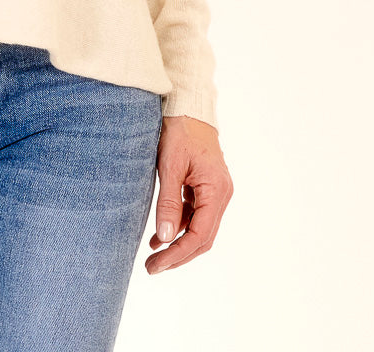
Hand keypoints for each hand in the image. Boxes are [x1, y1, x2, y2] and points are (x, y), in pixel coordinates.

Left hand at [145, 114, 232, 273]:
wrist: (187, 105)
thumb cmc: (179, 131)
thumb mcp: (170, 165)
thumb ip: (168, 202)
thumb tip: (164, 238)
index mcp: (216, 190)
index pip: (200, 235)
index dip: (178, 254)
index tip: (156, 266)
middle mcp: (221, 194)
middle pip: (202, 237)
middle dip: (178, 254)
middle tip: (152, 268)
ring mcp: (215, 191)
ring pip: (199, 227)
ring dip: (177, 242)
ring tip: (152, 256)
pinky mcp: (205, 186)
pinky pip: (194, 214)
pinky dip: (178, 225)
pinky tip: (160, 234)